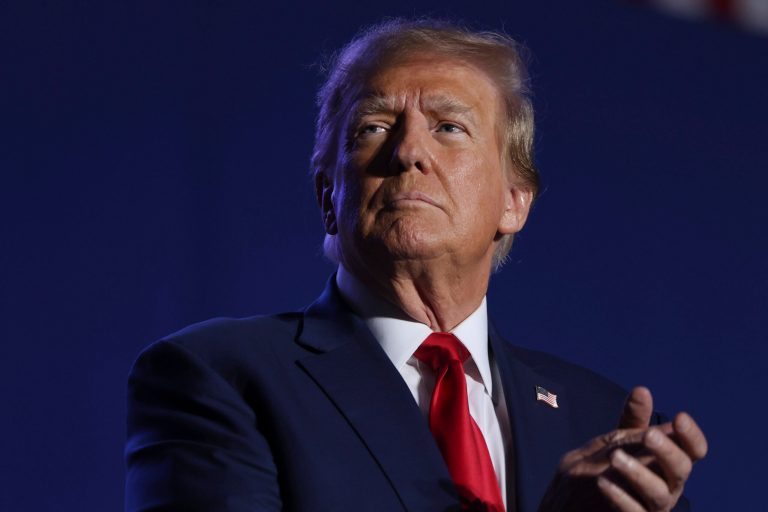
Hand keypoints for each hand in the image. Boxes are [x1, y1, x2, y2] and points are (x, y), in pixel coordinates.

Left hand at [538, 387, 707, 510]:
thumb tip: (642, 390)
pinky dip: (620, 497)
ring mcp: (653, 506)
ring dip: (639, 473)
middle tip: (648, 435)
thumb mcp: (618, 440)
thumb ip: (632, 420)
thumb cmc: (607, 467)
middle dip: (667, 450)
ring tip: (615, 458)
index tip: (680, 418)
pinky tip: (603, 482)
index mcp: (669, 462)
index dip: (691, 436)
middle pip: (681, 469)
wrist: (575, 500)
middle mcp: (668, 485)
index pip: (693, 450)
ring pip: (659, 493)